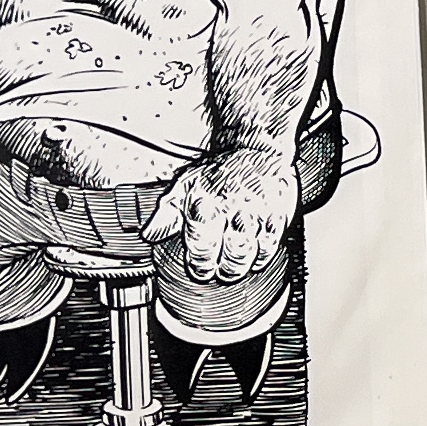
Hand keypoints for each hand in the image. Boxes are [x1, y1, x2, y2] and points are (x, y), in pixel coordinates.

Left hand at [145, 143, 299, 288]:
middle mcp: (233, 208)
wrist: (256, 152)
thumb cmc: (219, 173)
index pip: (202, 242)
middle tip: (217, 273)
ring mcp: (257, 213)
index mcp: (207, 203)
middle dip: (221, 269)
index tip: (199, 270)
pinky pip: (271, 243)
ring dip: (240, 266)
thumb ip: (168, 213)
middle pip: (229, 251)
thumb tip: (150, 234)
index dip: (200, 262)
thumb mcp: (185, 186)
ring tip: (232, 270)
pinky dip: (262, 256)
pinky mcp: (276, 215)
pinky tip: (254, 260)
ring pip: (250, 251)